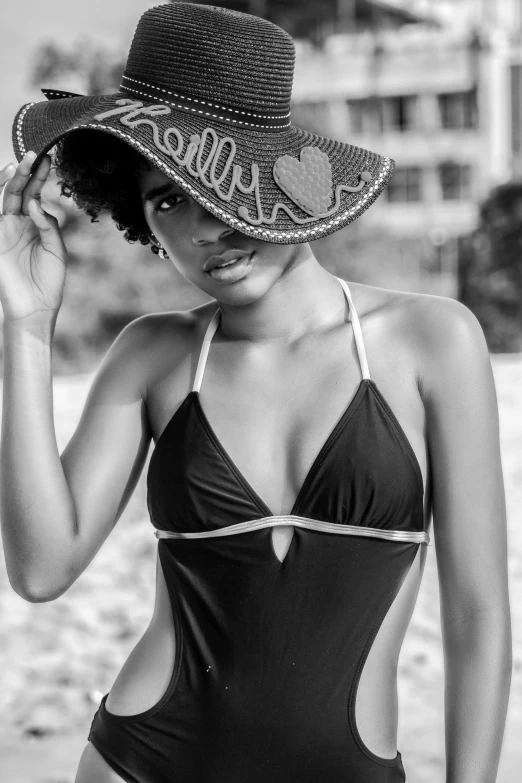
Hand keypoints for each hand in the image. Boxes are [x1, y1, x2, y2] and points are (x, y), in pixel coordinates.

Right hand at [0, 151, 67, 323]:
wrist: (35, 309)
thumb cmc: (48, 283)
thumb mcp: (56, 250)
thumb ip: (48, 225)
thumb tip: (35, 203)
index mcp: (32, 224)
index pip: (34, 194)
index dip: (39, 177)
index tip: (48, 159)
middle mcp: (16, 224)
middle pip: (17, 191)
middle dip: (25, 172)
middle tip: (34, 154)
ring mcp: (2, 231)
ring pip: (3, 199)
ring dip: (9, 181)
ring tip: (18, 165)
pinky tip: (6, 188)